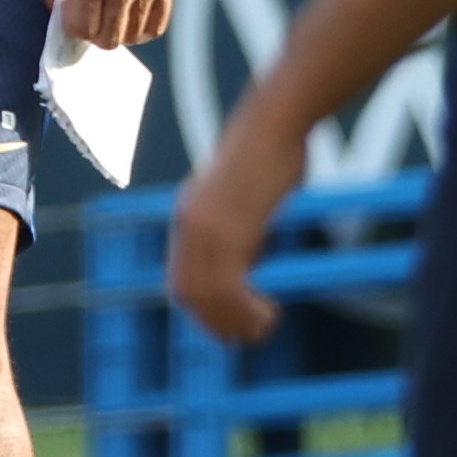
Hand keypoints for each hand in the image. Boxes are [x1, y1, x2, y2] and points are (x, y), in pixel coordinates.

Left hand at [46, 0, 178, 48]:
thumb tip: (55, 13)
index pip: (84, 28)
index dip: (73, 26)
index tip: (71, 11)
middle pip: (109, 39)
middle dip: (94, 34)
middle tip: (90, 16)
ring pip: (134, 35)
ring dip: (118, 32)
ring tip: (110, 14)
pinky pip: (158, 24)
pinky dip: (142, 29)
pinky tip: (130, 15)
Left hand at [167, 116, 301, 345]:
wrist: (275, 121)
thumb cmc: (269, 152)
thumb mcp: (243, 197)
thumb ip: (237, 231)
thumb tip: (245, 266)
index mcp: (188, 215)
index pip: (181, 279)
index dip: (201, 310)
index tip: (227, 326)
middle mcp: (188, 224)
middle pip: (188, 293)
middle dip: (216, 323)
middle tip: (247, 336)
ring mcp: (206, 226)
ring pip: (208, 295)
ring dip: (234, 321)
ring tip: (262, 328)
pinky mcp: (230, 227)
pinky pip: (229, 285)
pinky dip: (245, 309)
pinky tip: (268, 313)